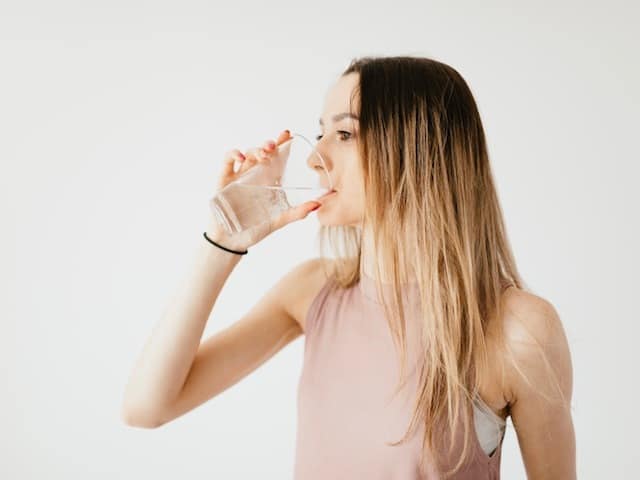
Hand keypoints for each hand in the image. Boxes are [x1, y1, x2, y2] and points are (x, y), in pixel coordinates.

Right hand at [207, 130, 322, 250]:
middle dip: (270, 145)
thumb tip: (319, 205)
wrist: (232, 242)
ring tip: (263, 153)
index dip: (282, 144)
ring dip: (255, 150)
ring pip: (247, 154)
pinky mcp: (224, 180)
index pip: (277, 158)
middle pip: (262, 152)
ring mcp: (239, 176)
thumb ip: (297, 212)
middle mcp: (255, 175)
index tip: (289, 135)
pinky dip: (233, 155)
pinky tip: (241, 159)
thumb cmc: (255, 229)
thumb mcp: (279, 220)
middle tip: (275, 145)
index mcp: (269, 181)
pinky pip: (227, 162)